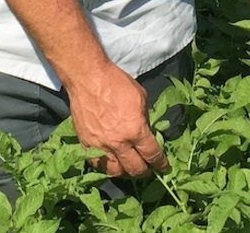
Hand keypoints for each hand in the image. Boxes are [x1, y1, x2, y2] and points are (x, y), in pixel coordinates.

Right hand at [65, 61, 168, 178]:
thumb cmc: (116, 82)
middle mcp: (119, 143)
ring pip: (115, 171)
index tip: (163, 166)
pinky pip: (97, 163)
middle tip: (147, 169)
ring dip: (125, 171)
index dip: (160, 163)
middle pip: (135, 169)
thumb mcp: (140, 97)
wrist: (88, 78)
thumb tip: (146, 130)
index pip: (152, 154)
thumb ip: (144, 118)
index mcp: (136, 130)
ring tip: (128, 167)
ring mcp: (100, 145)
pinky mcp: (86, 144)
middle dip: (144, 171)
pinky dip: (106, 165)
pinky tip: (110, 161)